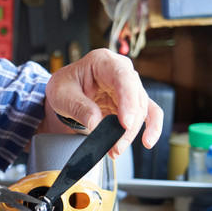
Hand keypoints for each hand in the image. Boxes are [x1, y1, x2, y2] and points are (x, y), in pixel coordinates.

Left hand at [44, 48, 163, 156]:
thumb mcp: (62, 95)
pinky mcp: (131, 101)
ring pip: (142, 109)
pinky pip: (148, 113)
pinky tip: (148, 141)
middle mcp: (121, 70)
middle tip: (115, 145)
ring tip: (117, 149)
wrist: (65, 93)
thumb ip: (79, 107)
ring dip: (132, 132)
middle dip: (128, 125)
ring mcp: (128, 86)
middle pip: (135, 97)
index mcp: (103, 61)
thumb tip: (96, 123)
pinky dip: (150, 127)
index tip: (125, 123)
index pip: (123, 78)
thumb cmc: (64, 87)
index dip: (128, 101)